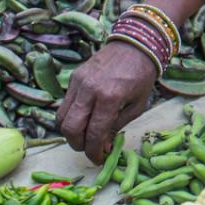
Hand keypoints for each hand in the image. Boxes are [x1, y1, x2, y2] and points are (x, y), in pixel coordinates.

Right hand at [58, 42, 158, 162]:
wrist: (135, 44)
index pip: (94, 133)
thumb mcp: (137, 105)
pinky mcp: (74, 78)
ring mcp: (78, 82)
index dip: (94, 151)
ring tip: (86, 135)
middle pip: (70, 129)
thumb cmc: (142, 76)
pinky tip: (84, 119)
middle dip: (78, 145)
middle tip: (90, 148)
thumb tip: (102, 146)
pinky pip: (65, 105)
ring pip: (62, 118)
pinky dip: (71, 117)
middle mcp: (90, 90)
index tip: (98, 159)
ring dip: (71, 133)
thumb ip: (117, 126)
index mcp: (110, 97)